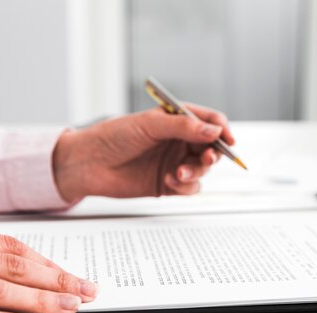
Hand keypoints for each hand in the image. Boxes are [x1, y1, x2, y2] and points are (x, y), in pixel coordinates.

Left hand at [52, 104, 234, 201]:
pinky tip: (170, 181)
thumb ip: (183, 127)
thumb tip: (214, 131)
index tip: (227, 139)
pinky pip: (191, 186)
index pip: (209, 122)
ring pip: (203, 169)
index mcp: (176, 120)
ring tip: (177, 173)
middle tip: (206, 158)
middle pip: (211, 147)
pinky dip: (186, 185)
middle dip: (213, 154)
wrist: (89, 163)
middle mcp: (179, 141)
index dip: (222, 130)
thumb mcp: (150, 124)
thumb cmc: (114, 136)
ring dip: (196, 171)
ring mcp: (175, 162)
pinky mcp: (168, 184)